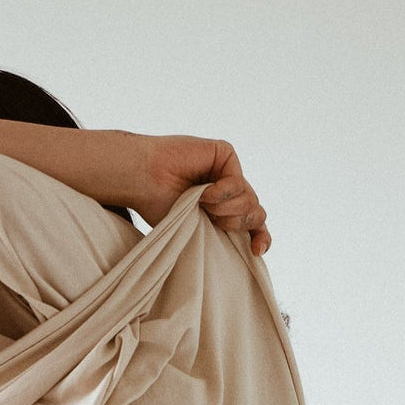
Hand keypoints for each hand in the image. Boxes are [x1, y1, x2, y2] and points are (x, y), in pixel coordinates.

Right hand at [133, 134, 270, 256]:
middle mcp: (228, 191)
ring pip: (251, 199)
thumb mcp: (196, 229)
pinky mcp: (224, 154)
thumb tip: (254, 248)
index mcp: (222, 210)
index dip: (261, 238)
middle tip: (213, 220)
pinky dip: (222, 192)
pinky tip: (203, 191)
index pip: (253, 225)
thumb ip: (223, 234)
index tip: (256, 250)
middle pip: (256, 213)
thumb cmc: (159, 207)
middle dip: (237, 223)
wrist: (143, 182)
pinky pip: (238, 181)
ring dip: (226, 209)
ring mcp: (227, 172)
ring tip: (203, 204)